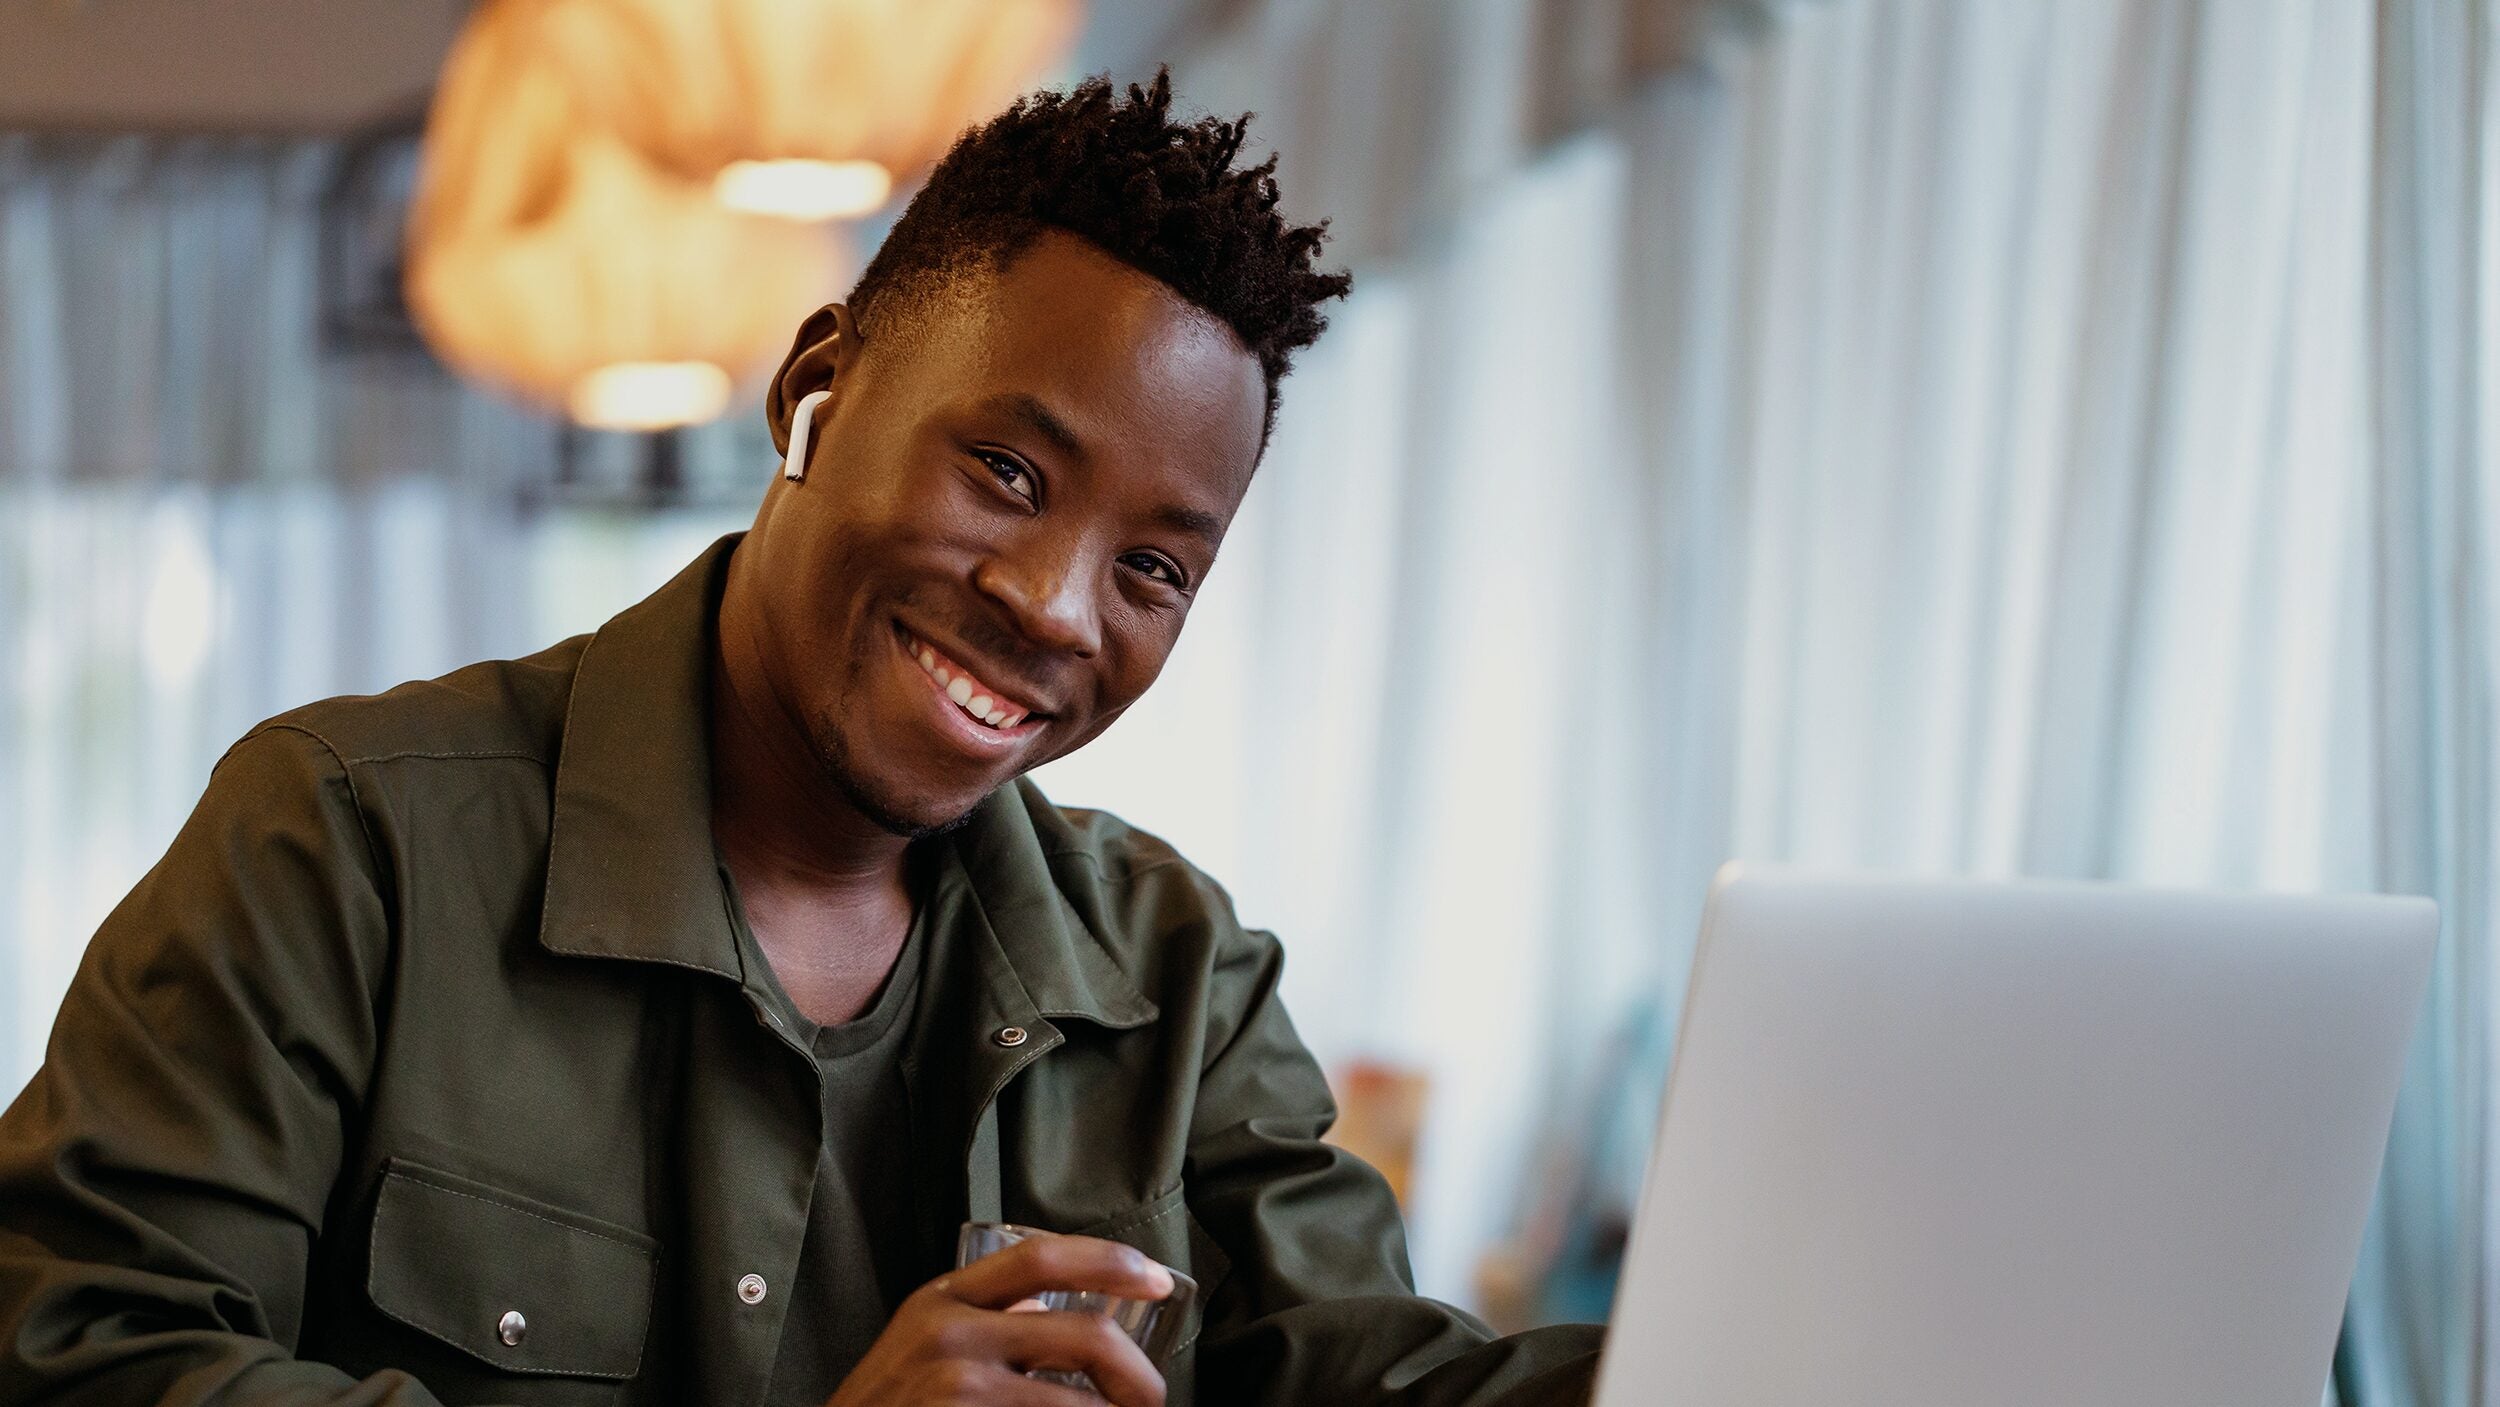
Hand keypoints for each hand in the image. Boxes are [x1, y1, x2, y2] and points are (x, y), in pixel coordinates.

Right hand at [825, 1233, 1174, 1405]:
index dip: (1112, 1263)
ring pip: (1079, 1404)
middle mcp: (949, 1332)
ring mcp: (955, 1385)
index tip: (1157, 1280)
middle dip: (1138, 1374)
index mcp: (944, 1298)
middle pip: (1084, 1335)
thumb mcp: (922, 1344)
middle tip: (1152, 1398)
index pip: (1042, 1257)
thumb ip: (985, 1321)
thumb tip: (1057, 1314)